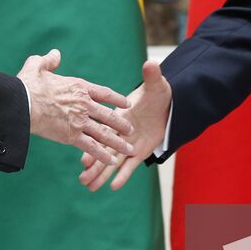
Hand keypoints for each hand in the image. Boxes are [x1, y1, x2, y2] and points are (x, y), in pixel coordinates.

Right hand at [18, 49, 134, 168]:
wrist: (22, 104)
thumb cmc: (27, 85)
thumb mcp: (37, 65)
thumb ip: (49, 60)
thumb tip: (56, 54)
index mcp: (79, 86)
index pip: (104, 93)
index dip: (117, 99)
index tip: (127, 104)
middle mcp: (84, 104)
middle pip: (109, 115)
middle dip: (121, 124)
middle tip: (131, 130)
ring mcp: (80, 121)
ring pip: (104, 133)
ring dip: (118, 142)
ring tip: (129, 148)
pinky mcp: (72, 136)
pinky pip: (92, 147)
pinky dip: (103, 155)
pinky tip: (112, 161)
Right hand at [79, 60, 171, 191]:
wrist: (168, 108)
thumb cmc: (158, 95)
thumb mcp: (155, 86)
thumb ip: (151, 76)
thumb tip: (151, 62)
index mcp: (119, 118)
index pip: (103, 132)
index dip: (94, 144)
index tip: (83, 156)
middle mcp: (120, 133)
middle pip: (103, 150)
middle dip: (93, 164)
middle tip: (81, 178)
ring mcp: (128, 144)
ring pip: (112, 161)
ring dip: (101, 174)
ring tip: (89, 186)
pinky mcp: (139, 152)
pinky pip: (129, 166)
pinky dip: (123, 176)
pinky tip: (113, 187)